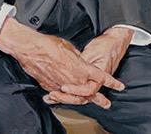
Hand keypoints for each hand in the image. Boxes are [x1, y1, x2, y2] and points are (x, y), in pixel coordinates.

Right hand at [0, 18, 124, 108]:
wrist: (31, 49)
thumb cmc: (48, 45)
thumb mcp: (69, 47)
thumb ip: (77, 58)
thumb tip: (80, 62)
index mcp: (81, 68)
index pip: (101, 77)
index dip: (112, 82)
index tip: (119, 86)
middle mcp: (74, 80)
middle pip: (91, 93)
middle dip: (100, 99)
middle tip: (107, 103)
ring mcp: (62, 86)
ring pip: (77, 97)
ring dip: (85, 100)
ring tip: (90, 104)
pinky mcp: (51, 88)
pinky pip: (62, 96)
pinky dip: (67, 97)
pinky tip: (68, 98)